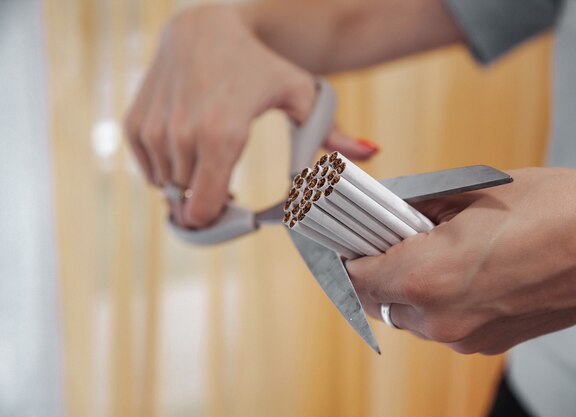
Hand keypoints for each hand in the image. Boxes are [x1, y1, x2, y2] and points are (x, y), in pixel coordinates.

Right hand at [125, 5, 377, 227]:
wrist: (206, 28)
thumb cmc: (259, 65)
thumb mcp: (301, 95)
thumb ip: (332, 132)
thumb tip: (372, 151)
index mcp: (223, 134)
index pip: (206, 209)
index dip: (220, 222)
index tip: (236, 213)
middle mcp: (181, 134)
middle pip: (189, 202)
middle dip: (208, 204)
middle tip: (229, 190)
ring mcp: (154, 128)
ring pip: (167, 188)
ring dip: (188, 186)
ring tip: (211, 163)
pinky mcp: (135, 122)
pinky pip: (148, 170)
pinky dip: (166, 170)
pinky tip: (188, 150)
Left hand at [346, 168, 575, 353]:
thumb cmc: (556, 207)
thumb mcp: (472, 192)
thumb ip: (418, 207)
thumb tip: (391, 209)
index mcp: (426, 276)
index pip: (355, 276)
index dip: (344, 258)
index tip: (344, 242)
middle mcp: (440, 317)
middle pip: (378, 300)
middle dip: (373, 272)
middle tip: (381, 241)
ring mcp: (467, 336)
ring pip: (410, 316)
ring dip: (405, 288)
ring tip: (424, 252)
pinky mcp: (491, 342)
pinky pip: (444, 325)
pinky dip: (437, 301)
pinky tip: (457, 271)